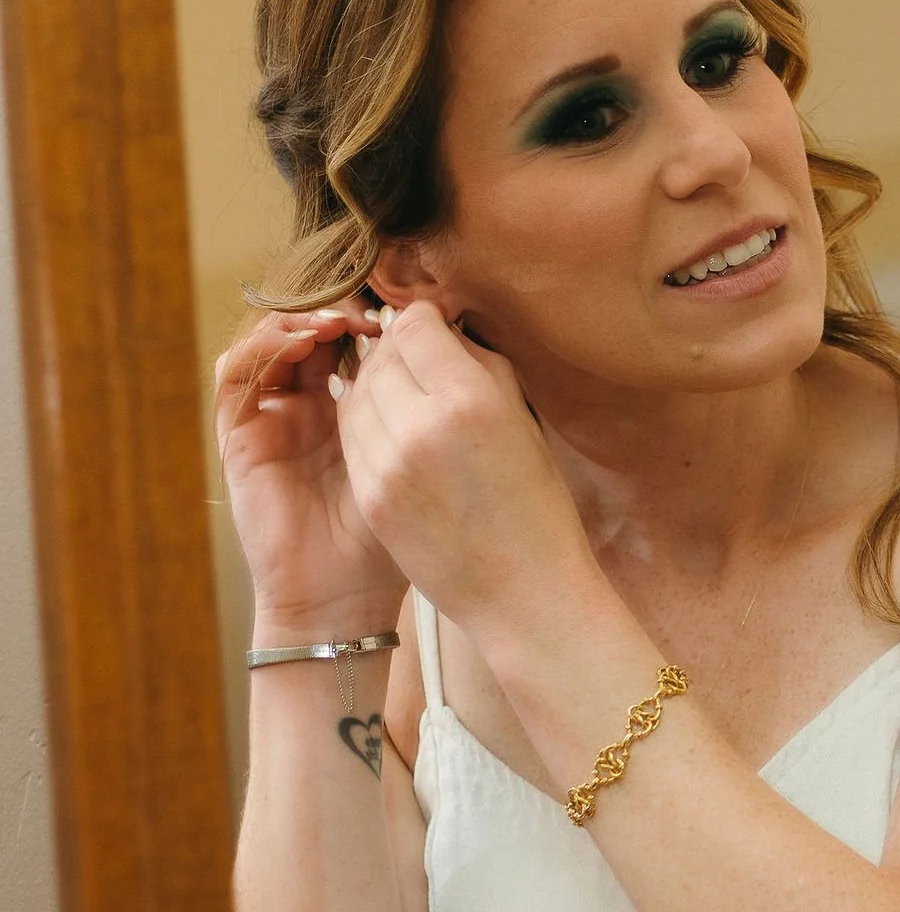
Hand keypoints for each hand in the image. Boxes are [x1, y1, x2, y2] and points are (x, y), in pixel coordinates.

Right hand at [216, 304, 406, 635]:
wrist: (344, 598)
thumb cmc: (389, 536)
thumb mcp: (412, 460)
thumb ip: (418, 405)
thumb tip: (443, 336)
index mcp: (346, 409)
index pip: (345, 337)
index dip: (367, 315)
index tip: (402, 312)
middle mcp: (303, 408)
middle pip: (305, 330)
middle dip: (333, 308)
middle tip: (366, 310)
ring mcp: (268, 420)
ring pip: (268, 341)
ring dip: (298, 320)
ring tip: (335, 323)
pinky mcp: (238, 437)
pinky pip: (235, 375)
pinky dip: (263, 348)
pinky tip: (300, 346)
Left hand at [332, 303, 598, 641]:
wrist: (523, 591)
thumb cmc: (536, 505)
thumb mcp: (521, 421)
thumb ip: (478, 366)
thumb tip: (442, 330)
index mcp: (471, 400)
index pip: (416, 327)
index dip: (423, 320)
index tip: (434, 327)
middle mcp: (422, 426)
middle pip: (381, 357)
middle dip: (395, 350)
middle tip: (413, 356)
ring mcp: (388, 464)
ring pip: (356, 393)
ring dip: (373, 384)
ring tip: (401, 392)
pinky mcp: (370, 496)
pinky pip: (352, 436)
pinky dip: (365, 422)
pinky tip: (390, 427)